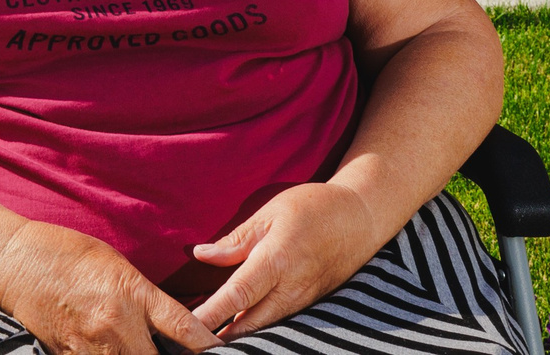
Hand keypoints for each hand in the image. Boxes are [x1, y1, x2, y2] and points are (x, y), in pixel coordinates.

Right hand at [0, 221, 217, 354]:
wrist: (16, 262)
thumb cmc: (68, 253)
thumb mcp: (118, 265)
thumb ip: (146, 297)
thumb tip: (172, 325)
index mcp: (132, 293)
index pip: (183, 328)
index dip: (207, 346)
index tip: (223, 354)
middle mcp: (116, 325)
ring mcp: (91, 347)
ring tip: (147, 352)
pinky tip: (119, 354)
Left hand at [188, 184, 385, 339]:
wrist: (361, 219)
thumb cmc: (313, 208)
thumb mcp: (270, 212)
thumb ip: (236, 239)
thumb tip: (201, 254)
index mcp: (276, 259)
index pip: (237, 294)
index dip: (211, 314)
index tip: (187, 326)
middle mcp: (291, 287)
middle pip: (249, 323)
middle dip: (221, 337)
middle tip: (192, 343)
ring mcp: (303, 300)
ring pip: (265, 328)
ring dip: (239, 337)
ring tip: (209, 342)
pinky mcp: (310, 306)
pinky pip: (279, 323)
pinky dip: (258, 330)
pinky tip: (238, 332)